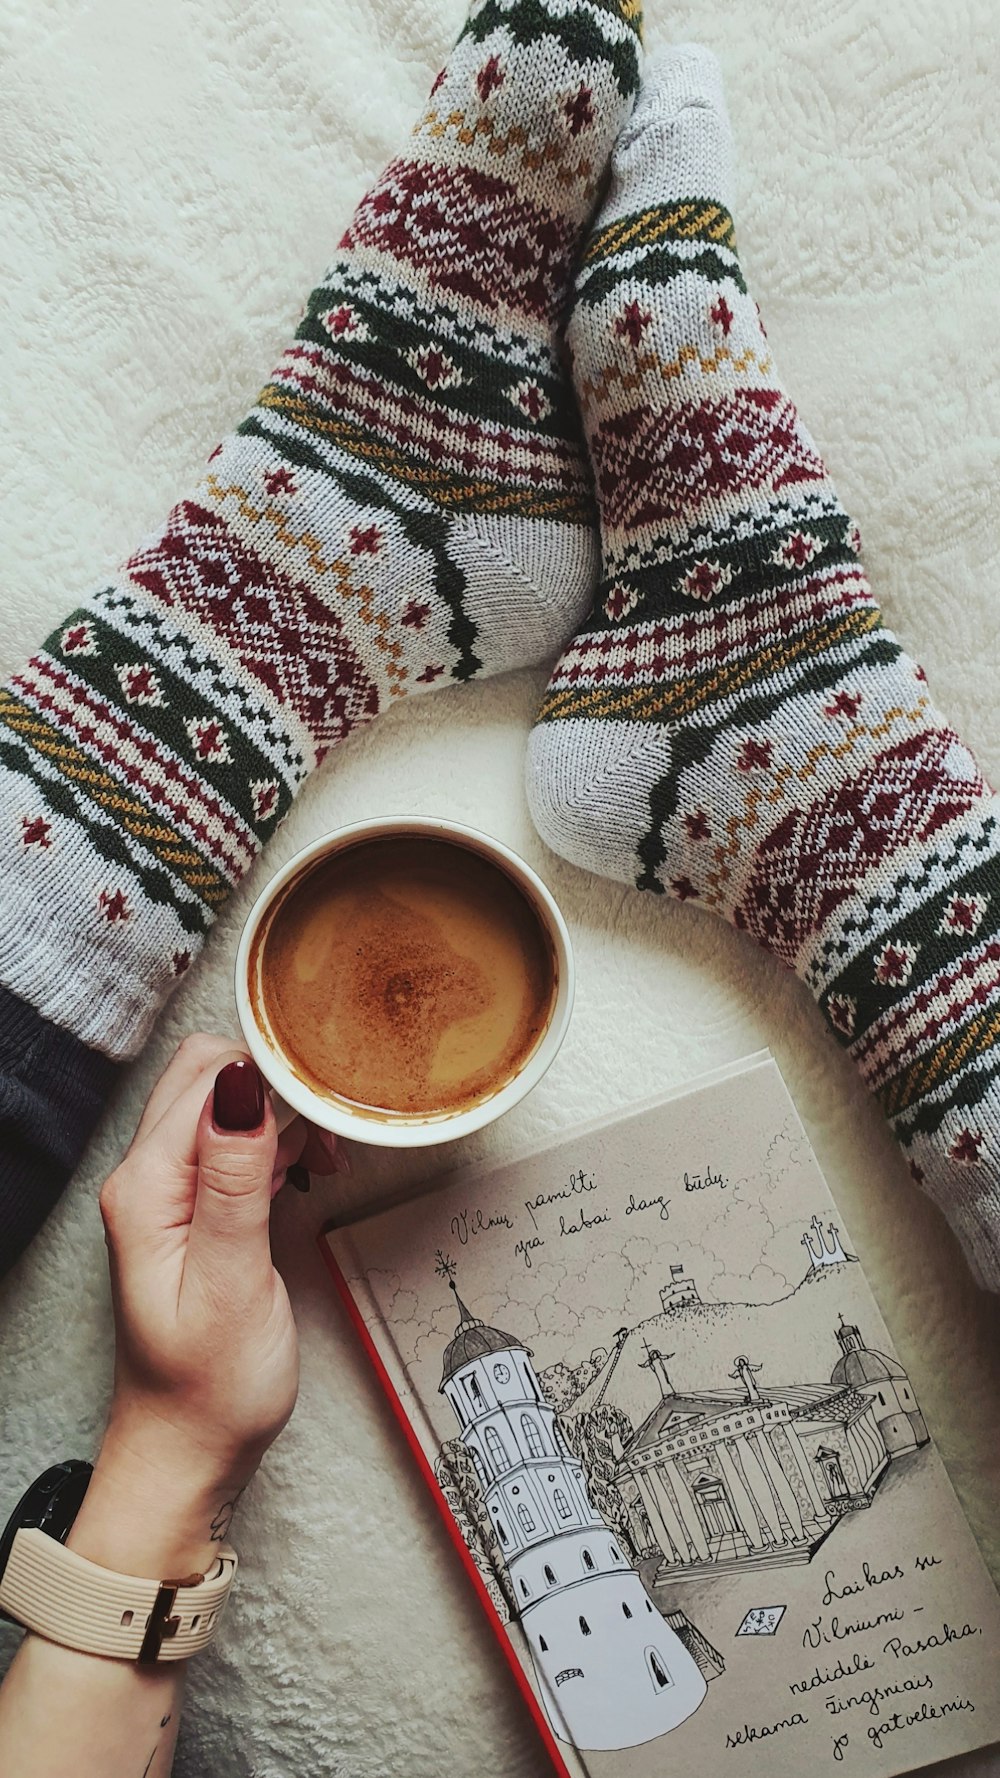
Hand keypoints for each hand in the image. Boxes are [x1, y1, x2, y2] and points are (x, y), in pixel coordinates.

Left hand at [68, 1035, 331, 1576]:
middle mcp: (147, 1177)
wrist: (188, 1453)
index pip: (206, 1077)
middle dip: (280, 1081)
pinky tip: (309, 1171)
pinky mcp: (195, 1209)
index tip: (330, 1096)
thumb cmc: (209, 1386)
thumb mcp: (232, 1281)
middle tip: (335, 1124)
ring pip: (228, 1104)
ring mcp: (169, 1192)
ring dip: (284, 1113)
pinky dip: (278, 1143)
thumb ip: (233, 1180)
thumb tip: (241, 1086)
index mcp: (146, 1186)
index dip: (273, 1071)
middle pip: (211, 1075)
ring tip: (329, 1155)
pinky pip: (235, 1143)